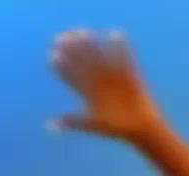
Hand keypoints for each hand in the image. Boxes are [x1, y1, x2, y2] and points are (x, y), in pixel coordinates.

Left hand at [48, 29, 162, 140]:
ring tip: (82, 32)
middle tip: (62, 37)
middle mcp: (98, 83)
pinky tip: (115, 33)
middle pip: (83, 63)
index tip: (52, 55)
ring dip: (91, 46)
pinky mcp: (129, 75)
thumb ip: (73, 121)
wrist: (139, 127)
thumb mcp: (92, 124)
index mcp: (88, 93)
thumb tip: (49, 125)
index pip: (72, 77)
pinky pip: (124, 59)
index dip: (62, 67)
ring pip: (99, 58)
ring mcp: (112, 78)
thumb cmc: (114, 129)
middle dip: (73, 51)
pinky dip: (120, 48)